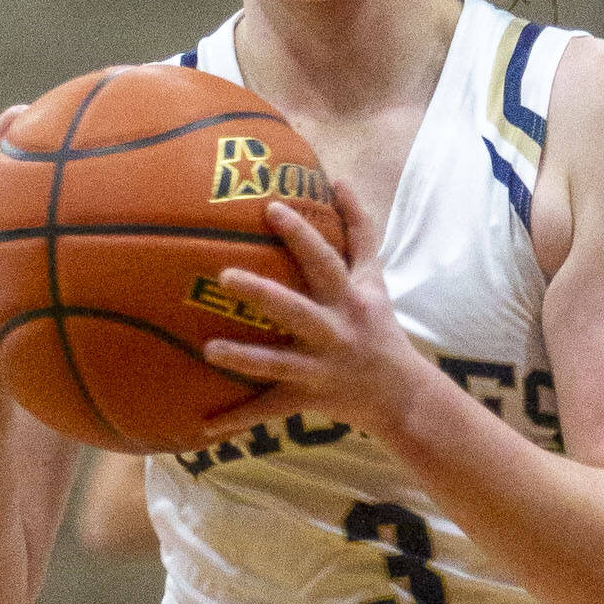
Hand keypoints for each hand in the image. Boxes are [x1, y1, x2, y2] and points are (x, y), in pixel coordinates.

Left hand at [199, 182, 425, 436]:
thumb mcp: (375, 278)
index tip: (271, 208)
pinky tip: (202, 424)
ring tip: (209, 349)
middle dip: (263, 294)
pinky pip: (268, 410)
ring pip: (279, 363)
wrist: (400, 394)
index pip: (325, 261)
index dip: (300, 235)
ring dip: (245, 358)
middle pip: (297, 310)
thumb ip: (360, 229)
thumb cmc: (378, 325)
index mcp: (349, 300)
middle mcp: (334, 332)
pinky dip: (238, 418)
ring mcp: (319, 368)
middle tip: (224, 274)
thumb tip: (341, 180)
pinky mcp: (306, 398)